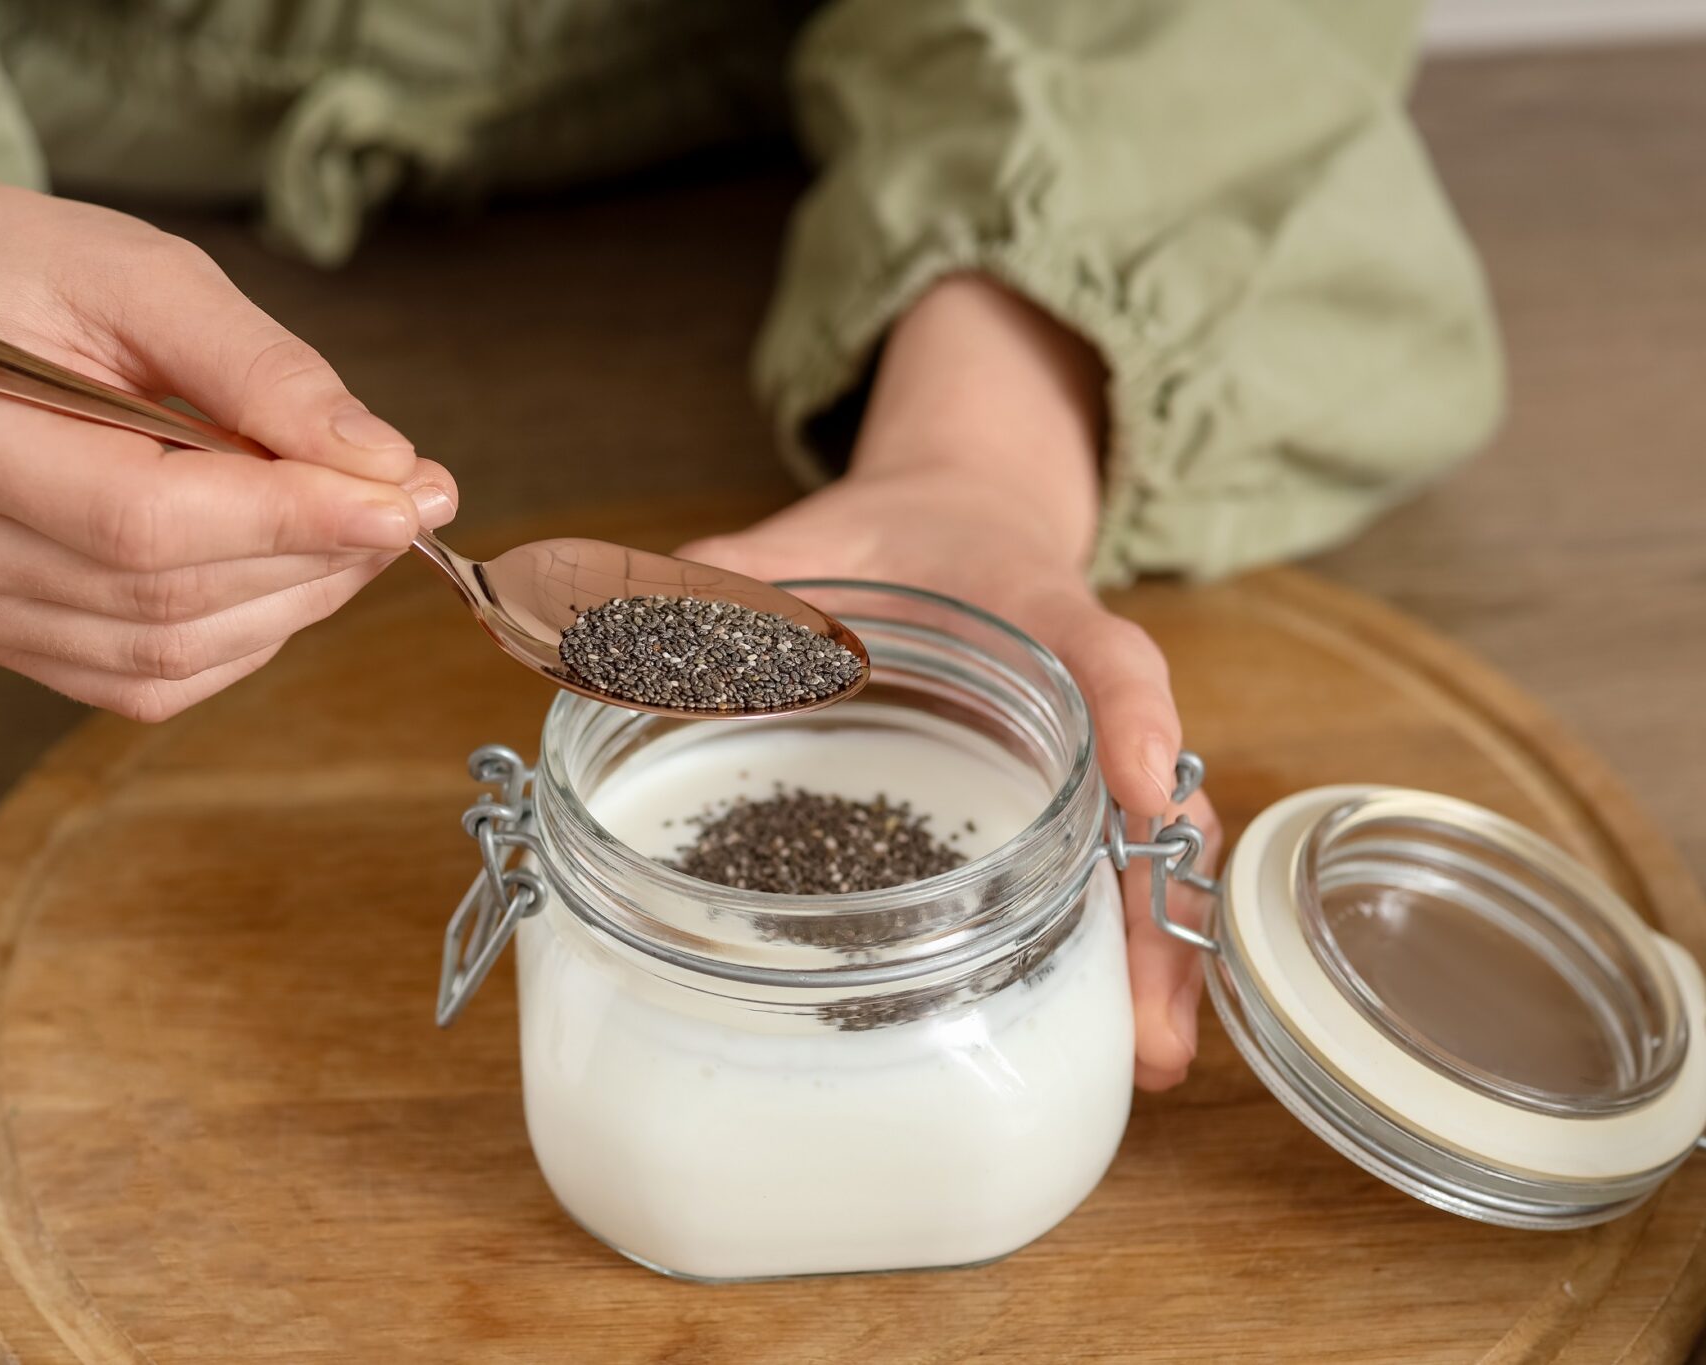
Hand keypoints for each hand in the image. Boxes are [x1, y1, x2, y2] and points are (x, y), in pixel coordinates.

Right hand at [0, 184, 454, 719]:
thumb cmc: (34, 276)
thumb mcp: (152, 277)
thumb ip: (266, 370)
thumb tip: (384, 464)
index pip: (143, 518)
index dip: (289, 519)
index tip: (407, 498)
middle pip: (164, 596)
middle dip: (313, 559)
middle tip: (408, 503)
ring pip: (167, 654)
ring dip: (293, 603)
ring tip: (356, 527)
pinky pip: (147, 680)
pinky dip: (242, 635)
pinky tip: (284, 568)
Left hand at [681, 274, 1216, 1088]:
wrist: (958, 526)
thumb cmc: (891, 541)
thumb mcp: (812, 537)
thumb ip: (718, 578)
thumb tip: (597, 632)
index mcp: (1031, 612)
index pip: (1100, 653)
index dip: (1126, 716)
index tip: (1133, 784)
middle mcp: (1076, 697)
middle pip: (1151, 795)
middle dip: (1153, 902)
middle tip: (1147, 1011)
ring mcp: (1079, 758)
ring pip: (1146, 855)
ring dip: (1148, 955)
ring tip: (1145, 1056)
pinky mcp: (1058, 808)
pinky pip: (1102, 876)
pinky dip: (1113, 950)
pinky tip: (1107, 1032)